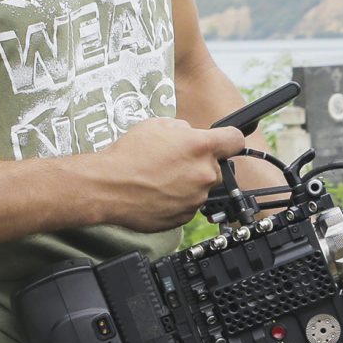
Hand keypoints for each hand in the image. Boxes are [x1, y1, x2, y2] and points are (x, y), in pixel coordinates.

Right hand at [78, 118, 247, 230]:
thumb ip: (183, 129)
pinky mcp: (185, 216)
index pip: (235, 140)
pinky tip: (157, 193)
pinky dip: (178, 200)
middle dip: (200, 164)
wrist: (107, 187)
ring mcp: (196, 198)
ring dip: (188, 183)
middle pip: (216, 167)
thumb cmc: (128, 156)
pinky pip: (188, 205)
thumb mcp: (157, 125)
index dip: (229, 140)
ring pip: (201, 187)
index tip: (225, 142)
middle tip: (174, 163)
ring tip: (160, 179)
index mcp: (201, 147)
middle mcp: (204, 173)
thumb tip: (191, 134)